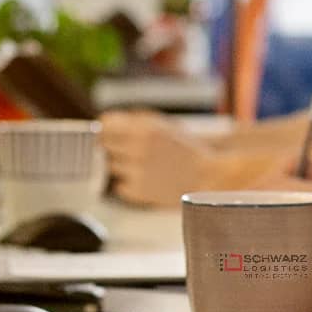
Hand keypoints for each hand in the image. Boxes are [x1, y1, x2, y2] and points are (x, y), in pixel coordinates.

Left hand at [99, 112, 261, 205]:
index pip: (104, 125)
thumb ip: (133, 119)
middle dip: (114, 147)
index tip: (110, 133)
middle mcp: (138, 149)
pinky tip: (145, 179)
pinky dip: (128, 183)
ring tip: (143, 165)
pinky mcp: (137, 192)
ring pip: (111, 166)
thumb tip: (104, 121)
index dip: (107, 129)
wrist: (206, 176)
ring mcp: (136, 172)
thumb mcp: (162, 124)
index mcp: (144, 129)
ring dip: (121, 165)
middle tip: (130, 150)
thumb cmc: (185, 149)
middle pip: (104, 146)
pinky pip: (119, 185)